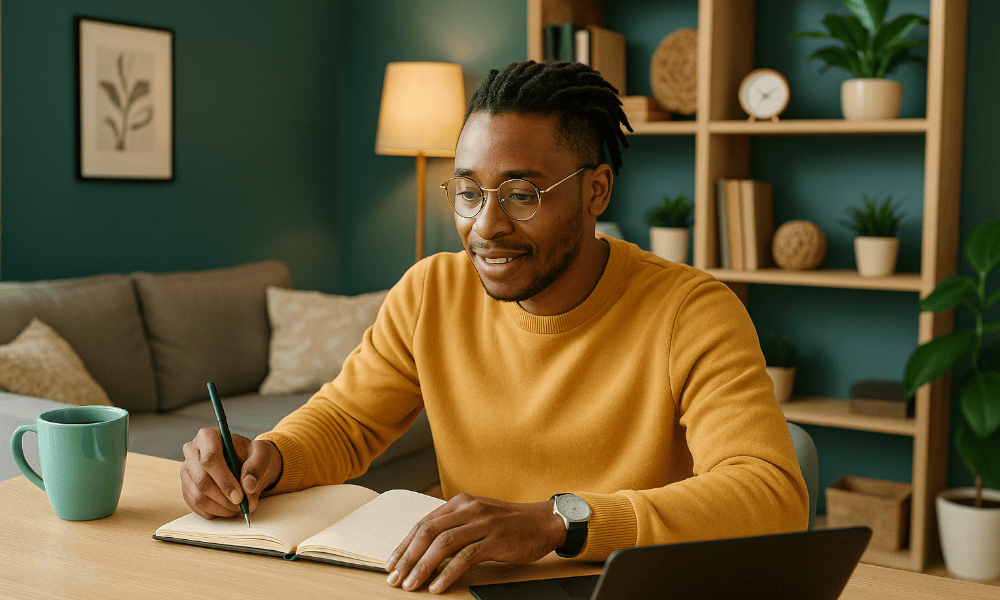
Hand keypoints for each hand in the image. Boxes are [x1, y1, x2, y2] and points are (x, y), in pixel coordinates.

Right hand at [180, 427, 282, 519]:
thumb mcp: (262, 455)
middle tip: (241, 506)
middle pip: (202, 480)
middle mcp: (192, 452)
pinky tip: (229, 508)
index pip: (210, 459)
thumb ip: (256, 468)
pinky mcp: (186, 487)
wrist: (248, 463)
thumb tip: (248, 486)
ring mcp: (187, 471)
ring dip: (220, 508)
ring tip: (239, 508)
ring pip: (198, 497)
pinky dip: (215, 512)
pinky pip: (196, 506)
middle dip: (224, 498)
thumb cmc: (253, 456)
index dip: (224, 480)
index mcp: (208, 436)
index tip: (239, 496)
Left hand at [385, 494, 566, 593]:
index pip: (423, 523)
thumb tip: (424, 549)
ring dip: (422, 566)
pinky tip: (437, 585)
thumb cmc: (509, 524)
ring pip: (443, 544)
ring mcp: (483, 523)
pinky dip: (448, 572)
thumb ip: (454, 526)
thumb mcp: (477, 517)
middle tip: (394, 578)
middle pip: (428, 532)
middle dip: (407, 557)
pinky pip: (466, 556)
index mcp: (460, 503)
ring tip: (411, 584)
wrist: (543, 522)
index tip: (392, 564)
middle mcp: (468, 509)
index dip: (404, 545)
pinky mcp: (496, 540)